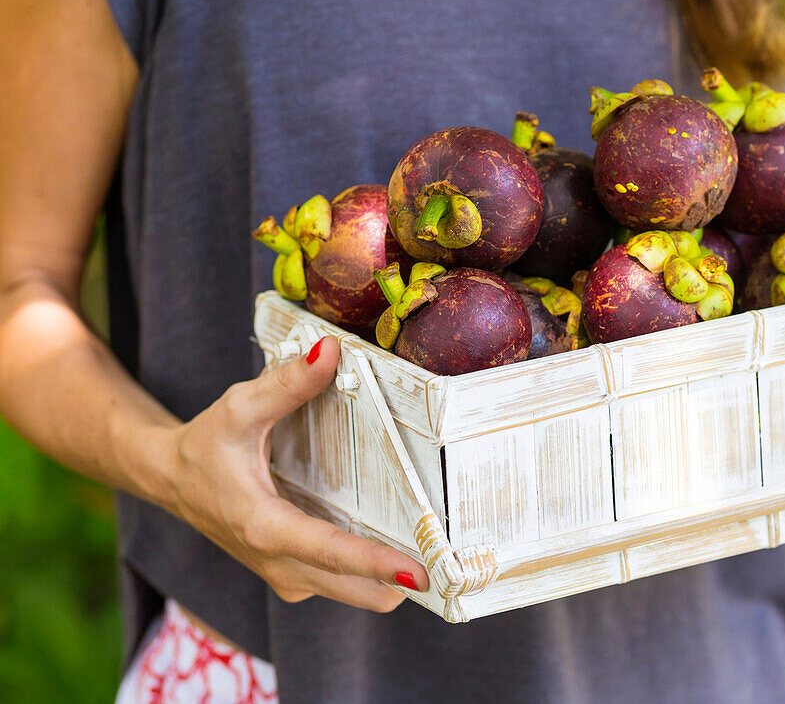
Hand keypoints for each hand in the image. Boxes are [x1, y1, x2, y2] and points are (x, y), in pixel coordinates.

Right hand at [164, 336, 426, 610]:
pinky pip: (346, 584)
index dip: (378, 563)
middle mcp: (280, 564)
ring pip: (356, 594)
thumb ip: (286, 383)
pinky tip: (397, 536)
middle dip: (402, 580)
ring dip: (391, 578)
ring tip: (433, 543)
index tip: (420, 573)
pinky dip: (372, 571)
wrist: (171, 481)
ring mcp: (289, 576)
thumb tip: (330, 351)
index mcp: (265, 528)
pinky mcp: (295, 575)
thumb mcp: (238, 408)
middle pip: (357, 590)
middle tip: (451, 556)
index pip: (331, 552)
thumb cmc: (205, 445)